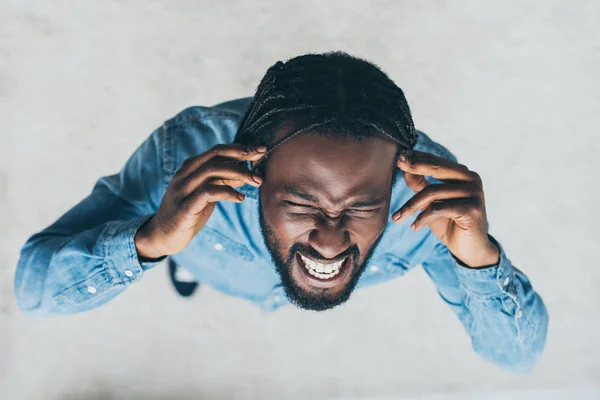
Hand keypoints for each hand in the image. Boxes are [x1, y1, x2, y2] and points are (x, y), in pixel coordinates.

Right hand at [135, 143, 266, 258]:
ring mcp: (183, 190)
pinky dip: (227, 192)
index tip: (260, 149)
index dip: (240, 148)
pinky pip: (207, 193)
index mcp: (190, 168)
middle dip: (241, 154)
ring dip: (238, 173)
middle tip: (262, 157)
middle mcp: (185, 175)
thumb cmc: (187, 213)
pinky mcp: (184, 207)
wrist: (161, 235)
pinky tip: (240, 198)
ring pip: (212, 170)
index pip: (217, 150)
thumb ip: (222, 182)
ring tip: (256, 180)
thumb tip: (246, 173)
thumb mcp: (206, 194)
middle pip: (215, 155)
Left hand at [392, 150, 499, 267]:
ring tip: (397, 217)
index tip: (398, 156)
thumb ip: (420, 184)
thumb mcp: (431, 202)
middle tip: (397, 164)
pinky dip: (423, 218)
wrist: (469, 249)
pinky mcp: (472, 209)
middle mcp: (471, 179)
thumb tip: (404, 165)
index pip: (436, 161)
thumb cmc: (449, 223)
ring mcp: (474, 193)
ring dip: (411, 206)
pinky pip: (439, 209)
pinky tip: (414, 227)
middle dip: (414, 167)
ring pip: (433, 192)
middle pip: (436, 168)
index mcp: (463, 174)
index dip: (417, 157)